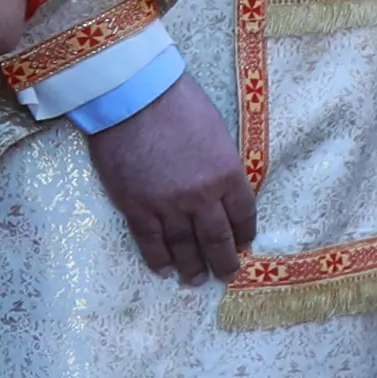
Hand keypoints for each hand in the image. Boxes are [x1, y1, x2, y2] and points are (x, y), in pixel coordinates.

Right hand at [84, 76, 252, 286]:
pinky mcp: (136, 208)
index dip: (245, 234)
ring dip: (192, 268)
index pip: (243, 215)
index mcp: (227, 174)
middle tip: (226, 275)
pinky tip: (165, 271)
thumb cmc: (177, 102)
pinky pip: (150, 243)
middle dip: (224, 262)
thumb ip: (222, 163)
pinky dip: (158, 260)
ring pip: (184, 248)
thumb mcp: (216, 131)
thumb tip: (223, 185)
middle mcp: (202, 197)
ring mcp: (168, 206)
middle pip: (217, 240)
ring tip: (195, 281)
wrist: (132, 96)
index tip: (244, 244)